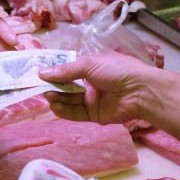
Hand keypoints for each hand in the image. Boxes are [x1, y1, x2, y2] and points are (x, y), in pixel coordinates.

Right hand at [38, 52, 159, 123]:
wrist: (140, 91)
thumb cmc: (117, 70)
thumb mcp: (90, 64)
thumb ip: (66, 71)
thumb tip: (42, 72)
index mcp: (91, 67)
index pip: (68, 70)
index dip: (54, 72)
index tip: (38, 73)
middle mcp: (90, 83)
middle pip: (67, 86)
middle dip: (53, 86)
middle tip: (39, 86)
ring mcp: (92, 100)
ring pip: (70, 100)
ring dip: (57, 98)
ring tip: (47, 95)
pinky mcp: (94, 115)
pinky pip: (76, 113)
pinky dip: (64, 110)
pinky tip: (54, 106)